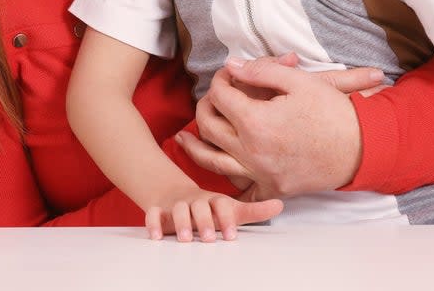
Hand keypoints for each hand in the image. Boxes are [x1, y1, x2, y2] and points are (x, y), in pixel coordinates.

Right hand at [145, 185, 283, 241]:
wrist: (176, 194)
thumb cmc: (209, 207)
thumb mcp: (231, 208)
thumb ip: (254, 211)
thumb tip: (280, 205)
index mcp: (214, 200)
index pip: (222, 205)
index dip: (227, 219)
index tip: (231, 235)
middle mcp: (196, 200)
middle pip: (200, 207)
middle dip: (205, 222)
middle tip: (209, 239)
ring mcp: (177, 204)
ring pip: (178, 210)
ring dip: (182, 223)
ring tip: (187, 239)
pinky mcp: (159, 210)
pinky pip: (153, 213)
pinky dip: (153, 223)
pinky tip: (156, 237)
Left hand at [178, 56, 384, 199]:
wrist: (362, 148)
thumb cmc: (334, 112)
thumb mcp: (300, 80)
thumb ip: (261, 69)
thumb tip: (231, 67)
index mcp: (255, 121)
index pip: (221, 95)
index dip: (220, 79)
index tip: (227, 73)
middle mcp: (251, 150)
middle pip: (209, 127)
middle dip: (205, 107)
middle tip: (211, 98)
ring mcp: (259, 173)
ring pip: (212, 160)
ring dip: (195, 146)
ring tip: (183, 137)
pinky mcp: (270, 188)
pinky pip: (239, 188)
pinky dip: (224, 179)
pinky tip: (217, 169)